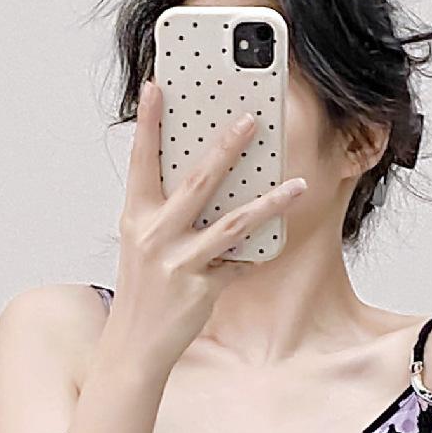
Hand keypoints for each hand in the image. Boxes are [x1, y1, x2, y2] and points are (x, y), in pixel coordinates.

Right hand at [107, 80, 307, 363]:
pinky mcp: (200, 289)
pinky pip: (240, 263)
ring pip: (232, 223)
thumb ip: (169, 211)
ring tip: (296, 184)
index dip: (149, 122)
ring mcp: (178, 263)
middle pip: (196, 182)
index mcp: (137, 217)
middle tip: (251, 118)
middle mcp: (154, 236)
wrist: (135, 346)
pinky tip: (278, 238)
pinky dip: (258, 252)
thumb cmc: (144, 290)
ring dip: (269, 202)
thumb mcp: (145, 244)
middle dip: (226, 147)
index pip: (142, 161)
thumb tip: (210, 178)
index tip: (158, 86)